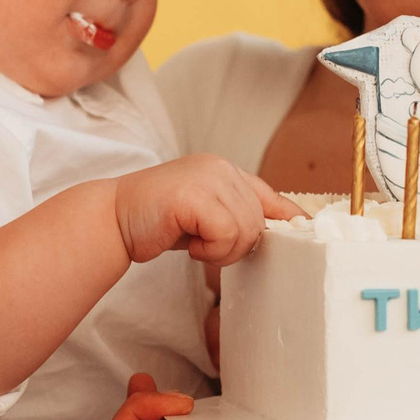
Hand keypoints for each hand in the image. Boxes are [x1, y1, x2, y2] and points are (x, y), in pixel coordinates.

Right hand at [114, 156, 300, 267]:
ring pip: (246, 230)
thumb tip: (277, 230)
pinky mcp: (194, 195)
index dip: (290, 217)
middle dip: (237, 247)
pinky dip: (210, 250)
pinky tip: (188, 244)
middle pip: (260, 222)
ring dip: (222, 251)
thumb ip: (234, 217)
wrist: (112, 220)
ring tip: (194, 244)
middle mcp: (220, 168)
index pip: (271, 196)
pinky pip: (227, 234)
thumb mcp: (203, 216)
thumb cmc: (156, 222)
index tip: (308, 230)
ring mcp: (207, 177)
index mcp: (224, 170)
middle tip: (206, 247)